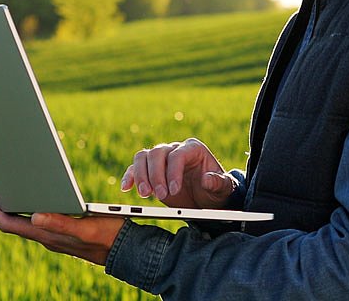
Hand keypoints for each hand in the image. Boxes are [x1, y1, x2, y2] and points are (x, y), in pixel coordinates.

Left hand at [0, 191, 123, 265]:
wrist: (128, 251)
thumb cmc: (109, 237)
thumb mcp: (87, 228)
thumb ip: (61, 224)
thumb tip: (34, 216)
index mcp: (48, 235)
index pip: (11, 225)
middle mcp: (46, 237)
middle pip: (10, 226)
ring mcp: (53, 236)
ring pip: (19, 226)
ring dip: (2, 216)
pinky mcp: (61, 233)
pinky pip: (32, 225)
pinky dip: (20, 216)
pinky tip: (21, 211)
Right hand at [121, 138, 236, 208]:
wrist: (207, 199)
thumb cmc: (216, 191)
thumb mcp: (223, 189)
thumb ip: (218, 183)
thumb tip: (207, 179)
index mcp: (193, 148)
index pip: (178, 154)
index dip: (173, 171)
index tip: (174, 190)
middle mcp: (175, 149)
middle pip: (157, 153)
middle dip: (156, 174)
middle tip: (160, 195)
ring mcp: (161, 159)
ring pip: (143, 157)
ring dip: (141, 175)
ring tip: (145, 194)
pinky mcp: (150, 171)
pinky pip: (135, 168)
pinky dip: (130, 176)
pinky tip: (125, 187)